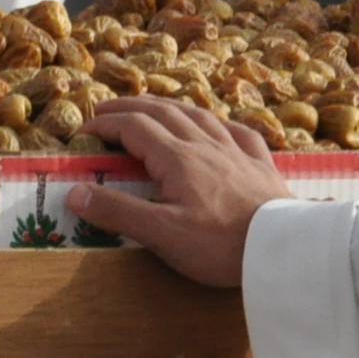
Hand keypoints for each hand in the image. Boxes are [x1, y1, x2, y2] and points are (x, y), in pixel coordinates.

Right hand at [71, 97, 293, 288]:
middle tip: (106, 109)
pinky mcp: (262, 166)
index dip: (105, 124)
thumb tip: (74, 191)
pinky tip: (219, 127)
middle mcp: (204, 145)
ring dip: (169, 107)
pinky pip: (240, 132)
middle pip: (162, 112)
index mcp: (177, 158)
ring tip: (153, 107)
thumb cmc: (221, 244)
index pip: (133, 126)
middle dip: (129, 107)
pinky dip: (221, 124)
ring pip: (198, 115)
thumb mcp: (162, 234)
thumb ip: (118, 211)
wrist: (284, 250)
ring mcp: (236, 152)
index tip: (84, 131)